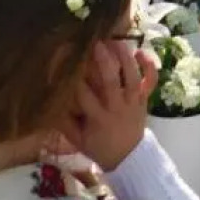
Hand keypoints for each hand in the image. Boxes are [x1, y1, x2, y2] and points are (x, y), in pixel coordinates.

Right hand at [72, 41, 157, 171]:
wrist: (129, 158)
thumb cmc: (99, 147)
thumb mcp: (78, 140)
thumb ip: (64, 123)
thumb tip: (49, 102)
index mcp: (98, 119)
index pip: (84, 95)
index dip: (74, 78)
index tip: (66, 61)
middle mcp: (117, 108)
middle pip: (111, 82)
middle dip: (103, 62)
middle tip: (95, 44)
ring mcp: (133, 102)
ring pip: (132, 78)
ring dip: (125, 58)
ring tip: (117, 41)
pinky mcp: (144, 99)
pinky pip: (150, 82)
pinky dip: (149, 67)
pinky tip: (141, 52)